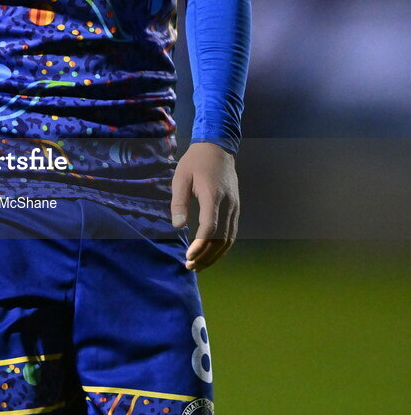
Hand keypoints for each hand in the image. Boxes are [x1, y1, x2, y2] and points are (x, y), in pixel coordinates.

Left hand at [170, 142, 238, 271]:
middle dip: (206, 255)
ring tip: (199, 265)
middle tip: (190, 266)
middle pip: (221, 238)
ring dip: (215, 255)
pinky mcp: (236, 208)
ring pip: (229, 239)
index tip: (188, 256)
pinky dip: (222, 247)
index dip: (200, 245)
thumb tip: (178, 226)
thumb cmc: (196, 161)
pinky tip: (211, 253)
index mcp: (213, 195)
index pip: (210, 227)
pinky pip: (231, 233)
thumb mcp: (181, 177)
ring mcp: (235, 207)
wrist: (218, 147)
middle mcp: (228, 204)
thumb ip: (179, 201)